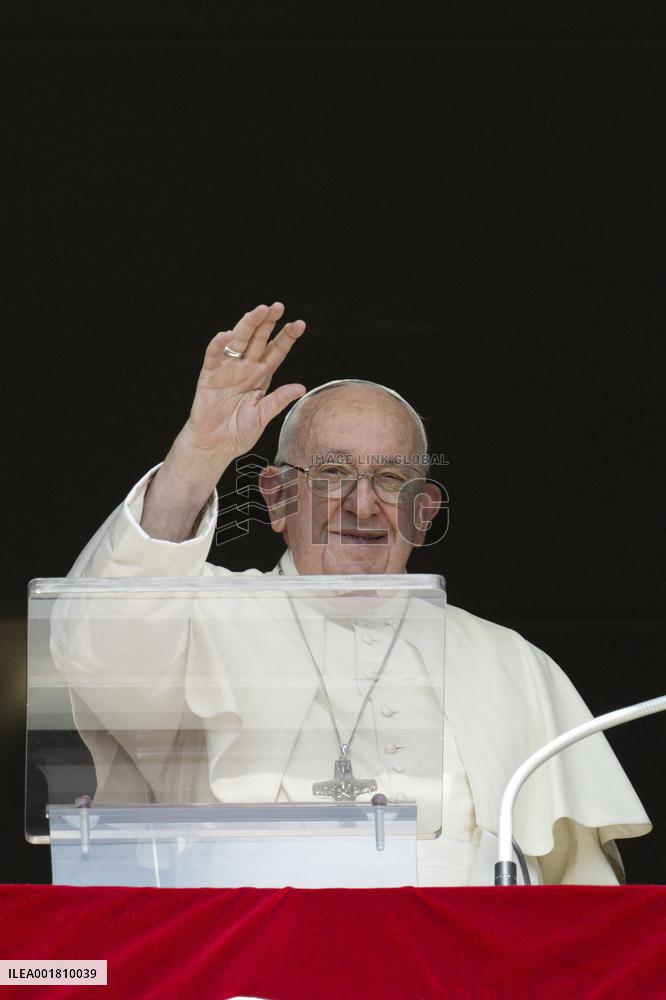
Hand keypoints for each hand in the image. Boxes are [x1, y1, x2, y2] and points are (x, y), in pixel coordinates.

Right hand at [141, 302, 305, 541]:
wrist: (215, 445)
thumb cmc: (239, 431)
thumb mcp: (263, 416)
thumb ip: (279, 400)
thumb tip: (301, 387)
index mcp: (261, 376)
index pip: (277, 351)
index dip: (287, 337)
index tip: (300, 324)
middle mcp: (246, 368)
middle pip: (259, 339)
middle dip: (268, 323)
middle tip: (278, 306)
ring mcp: (228, 369)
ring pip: (239, 341)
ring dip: (248, 325)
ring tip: (259, 310)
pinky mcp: (210, 375)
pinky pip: (214, 355)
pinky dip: (219, 344)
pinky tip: (227, 334)